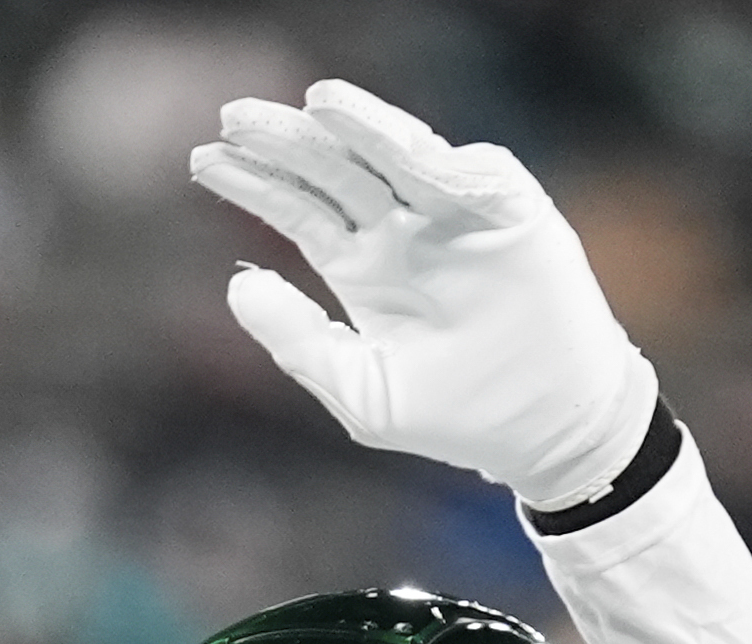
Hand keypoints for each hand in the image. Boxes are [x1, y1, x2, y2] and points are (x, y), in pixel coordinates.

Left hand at [190, 81, 659, 510]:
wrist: (548, 429)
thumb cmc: (459, 415)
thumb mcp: (362, 391)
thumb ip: (297, 341)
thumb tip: (237, 283)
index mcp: (364, 267)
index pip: (298, 209)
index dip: (252, 184)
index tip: (202, 161)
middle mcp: (403, 230)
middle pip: (333, 170)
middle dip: (284, 142)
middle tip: (231, 117)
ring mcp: (453, 215)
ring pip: (390, 156)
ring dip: (350, 128)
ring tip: (307, 105)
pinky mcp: (506, 210)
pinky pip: (459, 171)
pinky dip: (418, 151)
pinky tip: (378, 136)